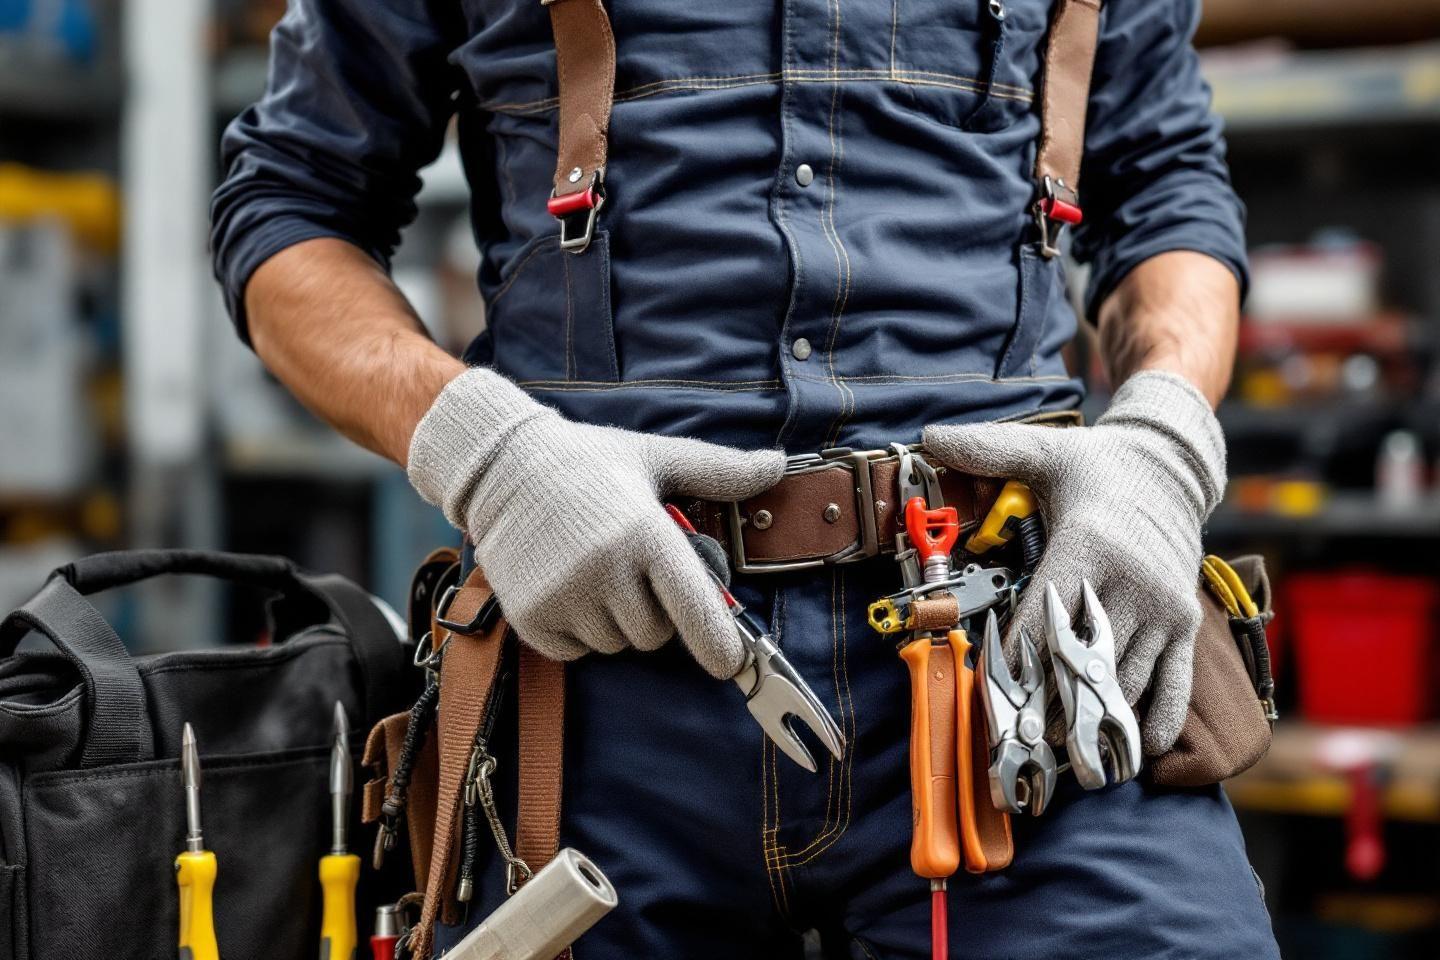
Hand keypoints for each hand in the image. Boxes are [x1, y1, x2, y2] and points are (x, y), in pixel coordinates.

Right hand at [406, 368, 783, 676]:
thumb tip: (777, 464)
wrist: (500, 466)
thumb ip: (718, 470)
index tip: (731, 662)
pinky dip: (578, 631)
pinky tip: (566, 585)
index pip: (693, 608)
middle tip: (629, 567)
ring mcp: (564, 597)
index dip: (718, 644)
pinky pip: (577, 652)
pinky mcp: (531, 618)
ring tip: (593, 570)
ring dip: (614, 620)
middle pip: (655, 634)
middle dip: (653, 611)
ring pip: (616, 644)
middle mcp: (604, 570)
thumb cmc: (587, 461)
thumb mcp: (655, 458)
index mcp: (643, 533)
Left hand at [922, 371, 1225, 754]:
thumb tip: (929, 438)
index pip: (1043, 617)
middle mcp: (1132, 582)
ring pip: (1123, 682)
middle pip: (1081, 661)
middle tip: (1016, 747)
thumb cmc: (1099, 467)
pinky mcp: (1186, 626)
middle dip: (1048, 706)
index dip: (1015, 663)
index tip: (990, 697)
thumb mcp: (1045, 452)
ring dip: (1092, 724)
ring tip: (1059, 760)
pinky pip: (1175, 686)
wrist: (1174, 467)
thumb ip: (988, 449)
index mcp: (1090, 545)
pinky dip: (1155, 723)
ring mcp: (1164, 609)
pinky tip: (1133, 752)